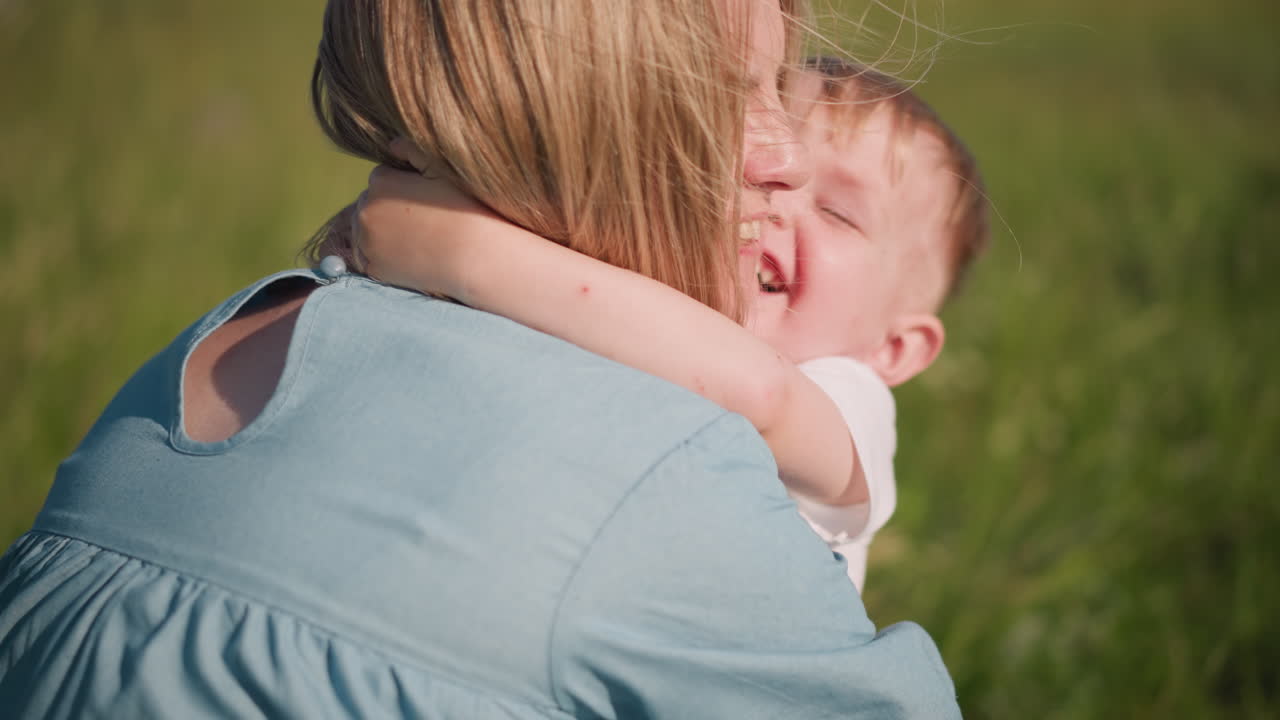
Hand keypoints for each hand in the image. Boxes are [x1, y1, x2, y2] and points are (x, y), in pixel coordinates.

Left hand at [354, 139, 506, 298]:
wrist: (477, 256)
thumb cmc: (465, 209)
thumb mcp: (441, 169)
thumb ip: (411, 149)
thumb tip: (391, 144)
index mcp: (380, 181)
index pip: (381, 179)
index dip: (402, 187)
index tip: (423, 199)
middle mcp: (365, 211)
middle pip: (370, 204)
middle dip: (388, 209)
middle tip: (421, 220)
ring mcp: (367, 243)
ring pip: (364, 232)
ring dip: (380, 233)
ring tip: (414, 238)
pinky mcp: (374, 269)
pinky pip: (367, 259)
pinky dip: (381, 257)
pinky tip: (406, 255)